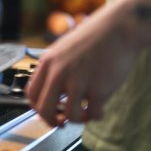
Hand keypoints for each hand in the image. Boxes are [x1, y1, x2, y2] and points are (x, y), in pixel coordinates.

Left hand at [25, 0, 140, 125]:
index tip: (47, 112)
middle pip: (44, 109)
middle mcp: (59, 72)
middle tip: (62, 123)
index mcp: (48, 62)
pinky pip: (93, 114)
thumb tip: (50, 92)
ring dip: (78, 119)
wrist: (119, 27)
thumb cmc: (94, 37)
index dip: (38, 108)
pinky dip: (96, 116)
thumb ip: (55, 68)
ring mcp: (78, 81)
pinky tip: (100, 110)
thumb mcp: (63, 48)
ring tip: (85, 113)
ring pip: (69, 116)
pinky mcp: (99, 88)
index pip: (31, 94)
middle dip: (52, 121)